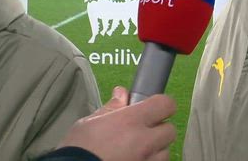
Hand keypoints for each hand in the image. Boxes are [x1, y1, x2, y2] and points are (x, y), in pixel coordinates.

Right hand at [58, 86, 176, 160]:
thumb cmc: (78, 149)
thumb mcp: (90, 122)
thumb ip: (111, 107)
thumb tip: (121, 93)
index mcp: (131, 120)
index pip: (165, 104)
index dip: (161, 104)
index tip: (153, 107)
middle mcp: (144, 141)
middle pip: (169, 130)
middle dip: (158, 129)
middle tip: (142, 131)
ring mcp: (146, 160)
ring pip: (165, 151)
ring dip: (155, 149)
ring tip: (137, 150)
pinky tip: (134, 159)